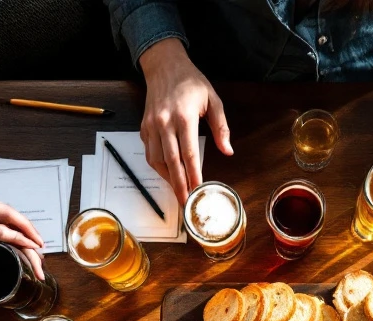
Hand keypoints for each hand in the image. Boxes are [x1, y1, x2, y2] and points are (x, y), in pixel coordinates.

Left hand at [0, 195, 45, 293]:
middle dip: (29, 229)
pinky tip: (14, 227)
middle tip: (41, 244)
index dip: (22, 242)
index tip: (35, 251)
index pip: (1, 231)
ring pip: (3, 208)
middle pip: (9, 214)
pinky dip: (9, 217)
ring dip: (21, 221)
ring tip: (33, 237)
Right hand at [139, 38, 232, 203]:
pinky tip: (168, 174)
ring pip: (157, 160)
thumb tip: (228, 151)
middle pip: (171, 162)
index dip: (194, 175)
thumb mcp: (213, 100)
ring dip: (167, 179)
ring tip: (178, 191)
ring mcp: (152, 125)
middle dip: (179, 185)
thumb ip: (221, 127)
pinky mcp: (144, 127)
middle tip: (185, 203)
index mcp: (184, 116)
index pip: (189, 153)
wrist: (164, 65)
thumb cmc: (190, 82)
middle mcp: (164, 122)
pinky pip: (150, 152)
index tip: (199, 190)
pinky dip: (158, 167)